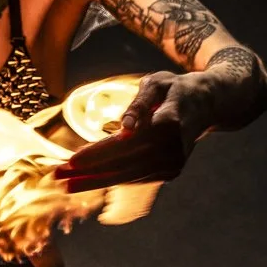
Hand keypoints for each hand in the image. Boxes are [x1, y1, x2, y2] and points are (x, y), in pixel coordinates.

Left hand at [54, 70, 214, 191]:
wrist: (208, 104)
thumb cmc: (175, 88)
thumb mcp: (157, 83)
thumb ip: (139, 104)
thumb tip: (124, 128)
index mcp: (170, 124)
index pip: (127, 144)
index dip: (98, 154)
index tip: (72, 160)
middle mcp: (173, 149)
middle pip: (124, 165)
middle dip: (89, 173)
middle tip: (58, 177)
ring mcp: (174, 164)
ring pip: (128, 177)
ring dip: (96, 181)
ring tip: (67, 183)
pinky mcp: (171, 172)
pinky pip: (136, 177)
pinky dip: (112, 179)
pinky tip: (90, 179)